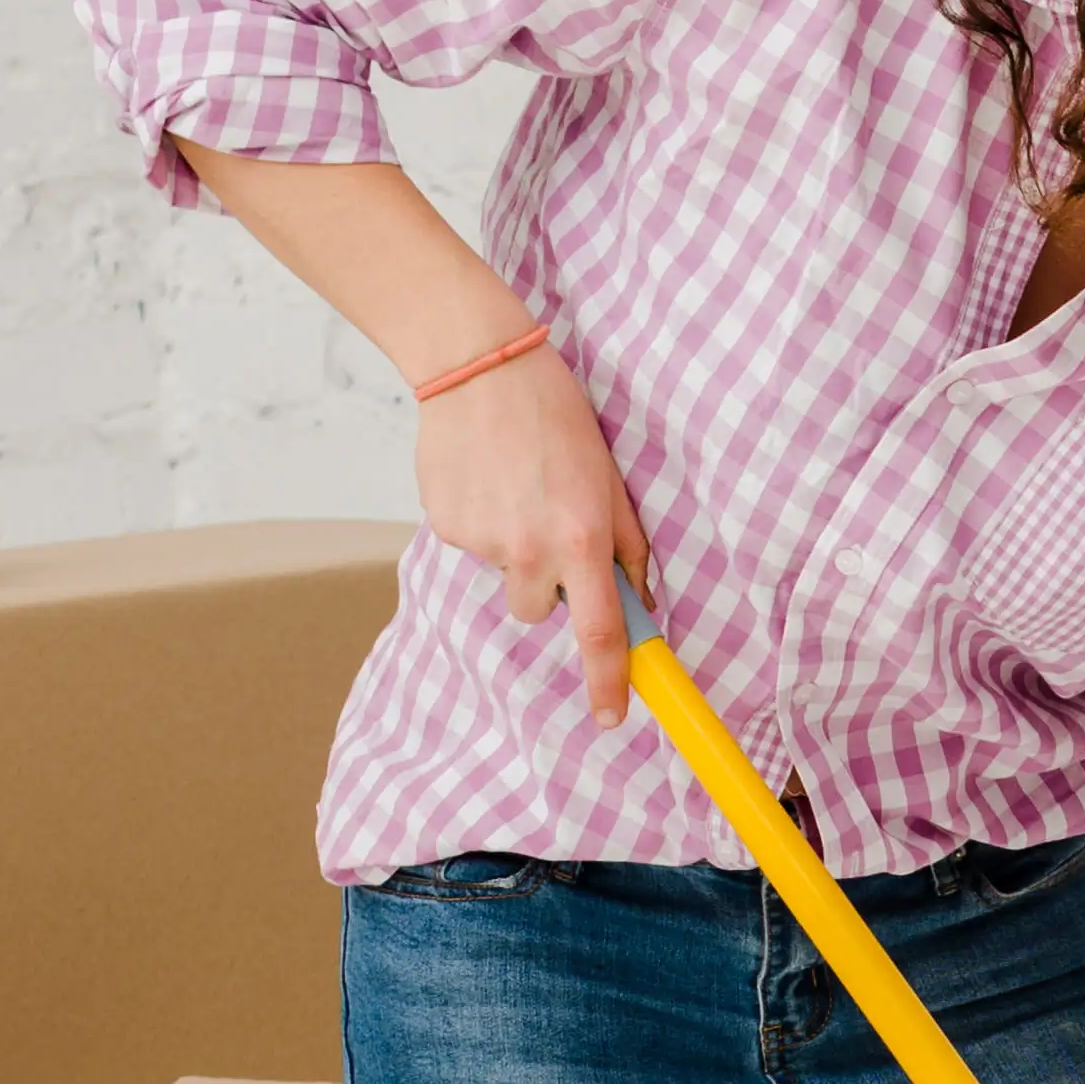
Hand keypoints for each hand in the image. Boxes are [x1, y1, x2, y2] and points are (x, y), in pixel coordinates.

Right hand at [414, 341, 650, 719]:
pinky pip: (469, 546)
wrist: (479, 366)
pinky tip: (483, 478)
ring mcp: (481, 541)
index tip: (610, 717)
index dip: (608, 682)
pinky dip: (479, 521)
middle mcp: (529, 550)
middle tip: (546, 523)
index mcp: (582, 540)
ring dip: (510, 551)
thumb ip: (627, 547)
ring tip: (513, 489)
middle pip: (538, 611)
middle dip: (545, 584)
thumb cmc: (555, 416)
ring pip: (502, 576)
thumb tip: (640, 603)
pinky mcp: (444, 525)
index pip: (599, 632)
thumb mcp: (610, 479)